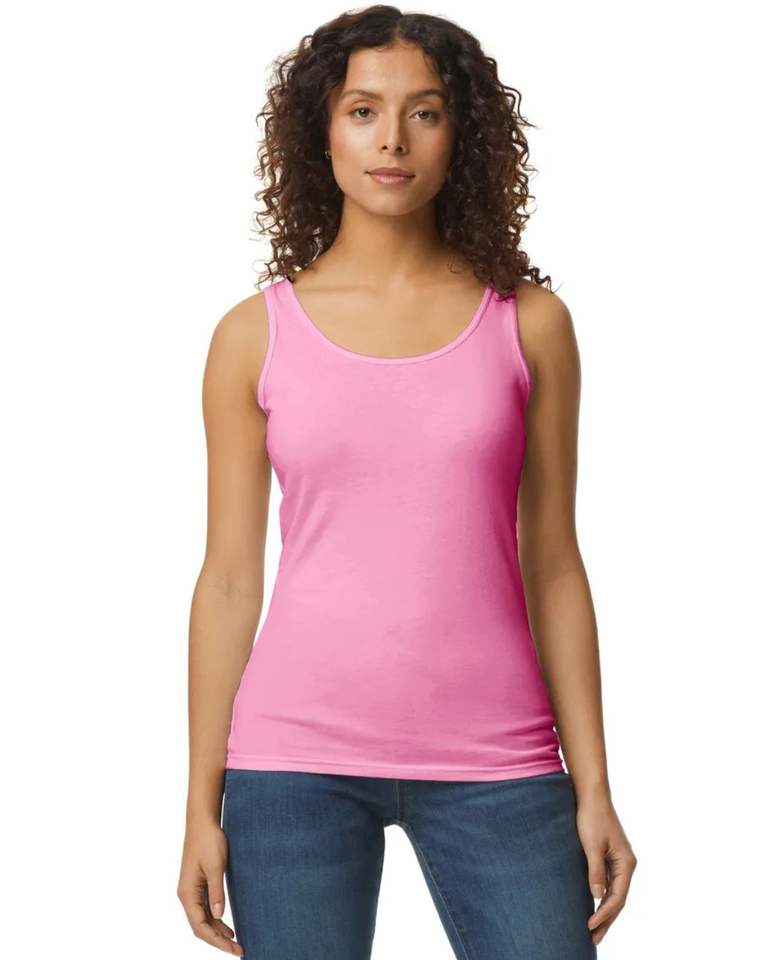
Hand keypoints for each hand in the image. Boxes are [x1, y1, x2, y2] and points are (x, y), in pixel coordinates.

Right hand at [177, 818, 243, 955]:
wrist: (203, 822)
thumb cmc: (208, 841)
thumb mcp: (216, 867)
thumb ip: (217, 892)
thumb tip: (219, 916)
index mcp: (188, 893)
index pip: (200, 926)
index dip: (216, 941)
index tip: (232, 948)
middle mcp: (187, 895)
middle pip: (201, 926)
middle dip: (218, 940)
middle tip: (239, 950)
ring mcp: (193, 890)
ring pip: (204, 919)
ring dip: (218, 932)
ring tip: (235, 942)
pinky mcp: (199, 885)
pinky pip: (206, 908)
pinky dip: (216, 919)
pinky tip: (227, 925)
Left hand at [575, 795, 637, 945]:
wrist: (592, 795)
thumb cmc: (592, 817)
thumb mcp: (591, 845)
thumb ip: (595, 871)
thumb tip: (597, 896)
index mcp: (626, 863)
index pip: (617, 897)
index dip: (604, 914)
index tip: (589, 926)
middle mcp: (626, 864)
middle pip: (618, 899)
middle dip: (607, 920)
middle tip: (593, 939)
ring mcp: (619, 861)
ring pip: (615, 893)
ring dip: (605, 911)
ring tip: (594, 929)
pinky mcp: (610, 857)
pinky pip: (610, 883)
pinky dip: (603, 897)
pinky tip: (594, 905)